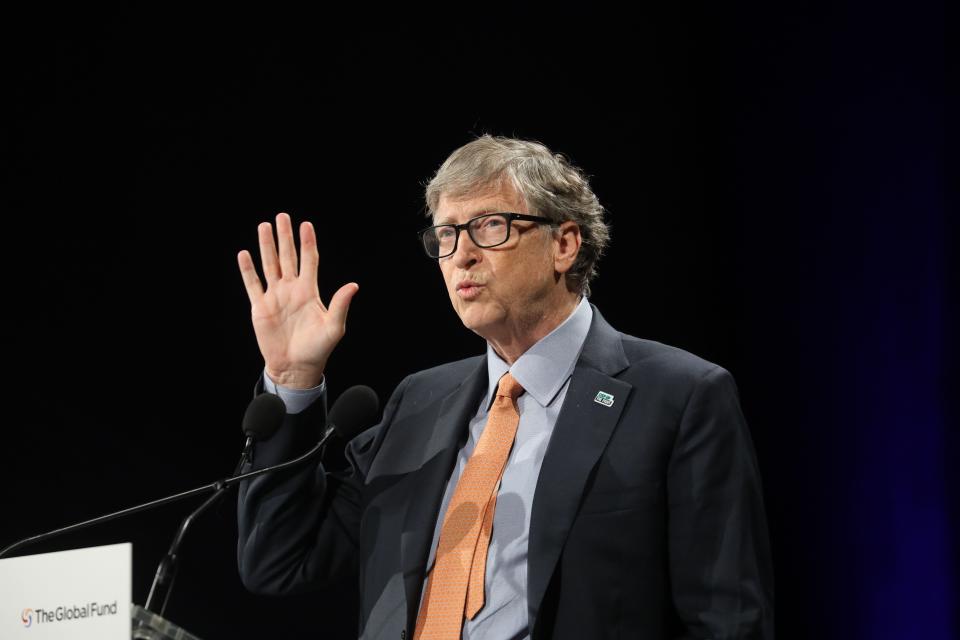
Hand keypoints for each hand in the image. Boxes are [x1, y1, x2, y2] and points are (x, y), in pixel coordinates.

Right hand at [237, 212, 357, 388]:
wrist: (296, 366)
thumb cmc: (318, 349)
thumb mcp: (334, 327)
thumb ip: (340, 305)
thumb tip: (353, 285)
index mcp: (310, 291)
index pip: (309, 260)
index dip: (307, 243)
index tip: (306, 224)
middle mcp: (292, 289)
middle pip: (288, 257)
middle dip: (285, 237)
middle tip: (282, 216)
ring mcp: (275, 296)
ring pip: (270, 265)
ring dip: (266, 246)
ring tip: (264, 226)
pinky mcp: (260, 307)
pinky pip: (253, 284)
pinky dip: (248, 270)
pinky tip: (245, 254)